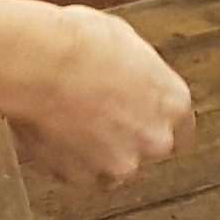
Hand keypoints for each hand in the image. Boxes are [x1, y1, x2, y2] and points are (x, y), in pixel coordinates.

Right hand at [3, 4, 193, 186]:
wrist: (39, 64)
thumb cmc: (79, 43)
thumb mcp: (125, 41)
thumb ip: (139, 72)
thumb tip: (128, 73)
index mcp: (173, 102)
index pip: (180, 126)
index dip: (153, 118)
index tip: (140, 114)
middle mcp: (154, 139)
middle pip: (148, 148)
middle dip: (126, 136)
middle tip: (96, 114)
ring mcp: (120, 163)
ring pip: (113, 166)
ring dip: (95, 152)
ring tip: (67, 122)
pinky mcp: (83, 179)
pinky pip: (78, 177)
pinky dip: (65, 163)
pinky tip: (51, 136)